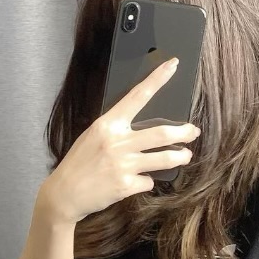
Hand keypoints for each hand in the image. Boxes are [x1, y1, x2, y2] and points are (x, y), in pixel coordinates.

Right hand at [42, 58, 200, 224]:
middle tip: (193, 131)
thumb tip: (143, 127)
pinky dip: (147, 180)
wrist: (64, 194)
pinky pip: (148, 181)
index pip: (137, 96)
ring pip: (164, 158)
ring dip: (180, 156)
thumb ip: (116, 129)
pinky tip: (139, 181)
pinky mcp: (126, 186)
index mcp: (107, 124)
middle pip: (161, 133)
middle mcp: (117, 142)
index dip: (157, 79)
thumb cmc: (79, 163)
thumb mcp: (93, 136)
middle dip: (184, 132)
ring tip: (186, 155)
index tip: (173, 65)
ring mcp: (122, 165)